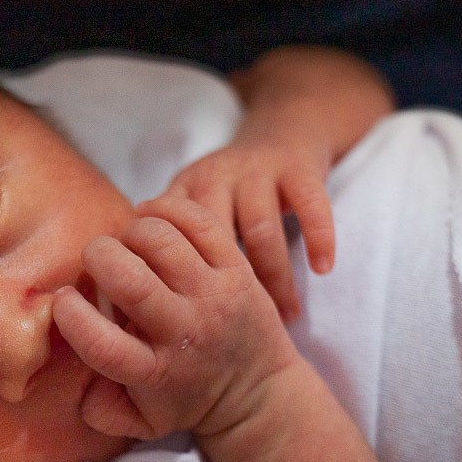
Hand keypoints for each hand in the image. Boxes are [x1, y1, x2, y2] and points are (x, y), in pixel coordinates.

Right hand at [52, 196, 297, 439]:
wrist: (257, 392)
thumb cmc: (185, 400)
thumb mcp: (140, 422)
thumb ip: (98, 408)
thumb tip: (71, 370)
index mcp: (153, 372)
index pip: (101, 343)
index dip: (71, 314)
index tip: (65, 299)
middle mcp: (184, 332)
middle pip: (129, 279)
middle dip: (98, 256)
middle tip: (96, 259)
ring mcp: (213, 296)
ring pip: (160, 239)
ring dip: (131, 229)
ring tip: (129, 242)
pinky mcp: (237, 269)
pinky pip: (197, 220)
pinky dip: (166, 208)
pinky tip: (152, 218)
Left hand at [164, 46, 394, 321]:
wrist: (286, 130)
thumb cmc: (233, 189)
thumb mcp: (194, 204)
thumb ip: (169, 241)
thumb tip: (138, 308)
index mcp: (183, 190)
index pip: (170, 240)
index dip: (181, 284)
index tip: (189, 326)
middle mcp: (215, 174)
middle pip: (213, 237)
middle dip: (231, 289)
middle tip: (241, 332)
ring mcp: (258, 168)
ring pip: (261, 229)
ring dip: (277, 277)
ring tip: (288, 316)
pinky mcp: (299, 166)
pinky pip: (310, 205)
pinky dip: (318, 238)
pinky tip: (322, 270)